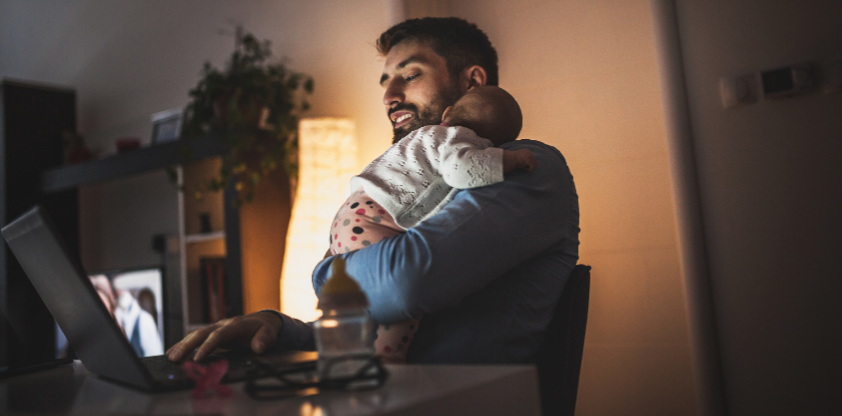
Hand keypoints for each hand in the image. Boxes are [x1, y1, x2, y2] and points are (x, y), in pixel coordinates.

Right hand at [166, 310, 283, 361]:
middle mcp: (222, 325)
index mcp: (235, 325)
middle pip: (202, 333)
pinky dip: (184, 344)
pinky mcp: (212, 333)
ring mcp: (216, 328)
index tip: (197, 358)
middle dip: (187, 346)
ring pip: (196, 335)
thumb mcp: (269, 334)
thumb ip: (264, 340)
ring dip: (182, 345)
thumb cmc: (264, 329)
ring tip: (170, 357)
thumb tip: (259, 347)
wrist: (261, 321)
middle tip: (175, 358)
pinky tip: (173, 352)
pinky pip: (196, 338)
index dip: (207, 346)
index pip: (219, 335)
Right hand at [503, 148, 536, 172]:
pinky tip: (523, 169)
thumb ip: (523, 158)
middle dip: (529, 165)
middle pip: (534, 161)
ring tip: (523, 168)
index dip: (528, 163)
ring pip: (535, 165)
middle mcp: (529, 152)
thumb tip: (526, 163)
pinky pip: (532, 167)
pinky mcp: (529, 160)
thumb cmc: (511, 159)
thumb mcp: (519, 157)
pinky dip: (528, 169)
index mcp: (527, 151)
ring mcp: (530, 156)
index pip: (532, 158)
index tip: (522, 164)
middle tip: (522, 167)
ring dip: (529, 167)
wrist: (509, 159)